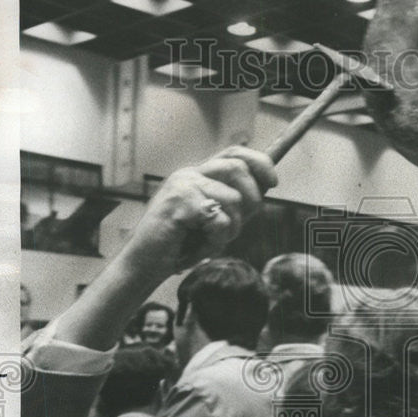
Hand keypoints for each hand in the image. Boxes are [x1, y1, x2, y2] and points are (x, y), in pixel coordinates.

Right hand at [123, 147, 277, 279]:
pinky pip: (220, 220)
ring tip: (210, 240)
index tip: (273, 182)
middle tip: (235, 226)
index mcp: (198, 175)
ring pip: (234, 199)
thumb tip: (264, 188)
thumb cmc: (179, 245)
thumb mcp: (213, 220)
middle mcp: (190, 174)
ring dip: (231, 228)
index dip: (260, 163)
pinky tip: (199, 246)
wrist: (144, 263)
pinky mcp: (179, 203)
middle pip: (238, 169)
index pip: (235, 153)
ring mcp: (183, 186)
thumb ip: (234, 203)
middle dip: (251, 200)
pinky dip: (216, 240)